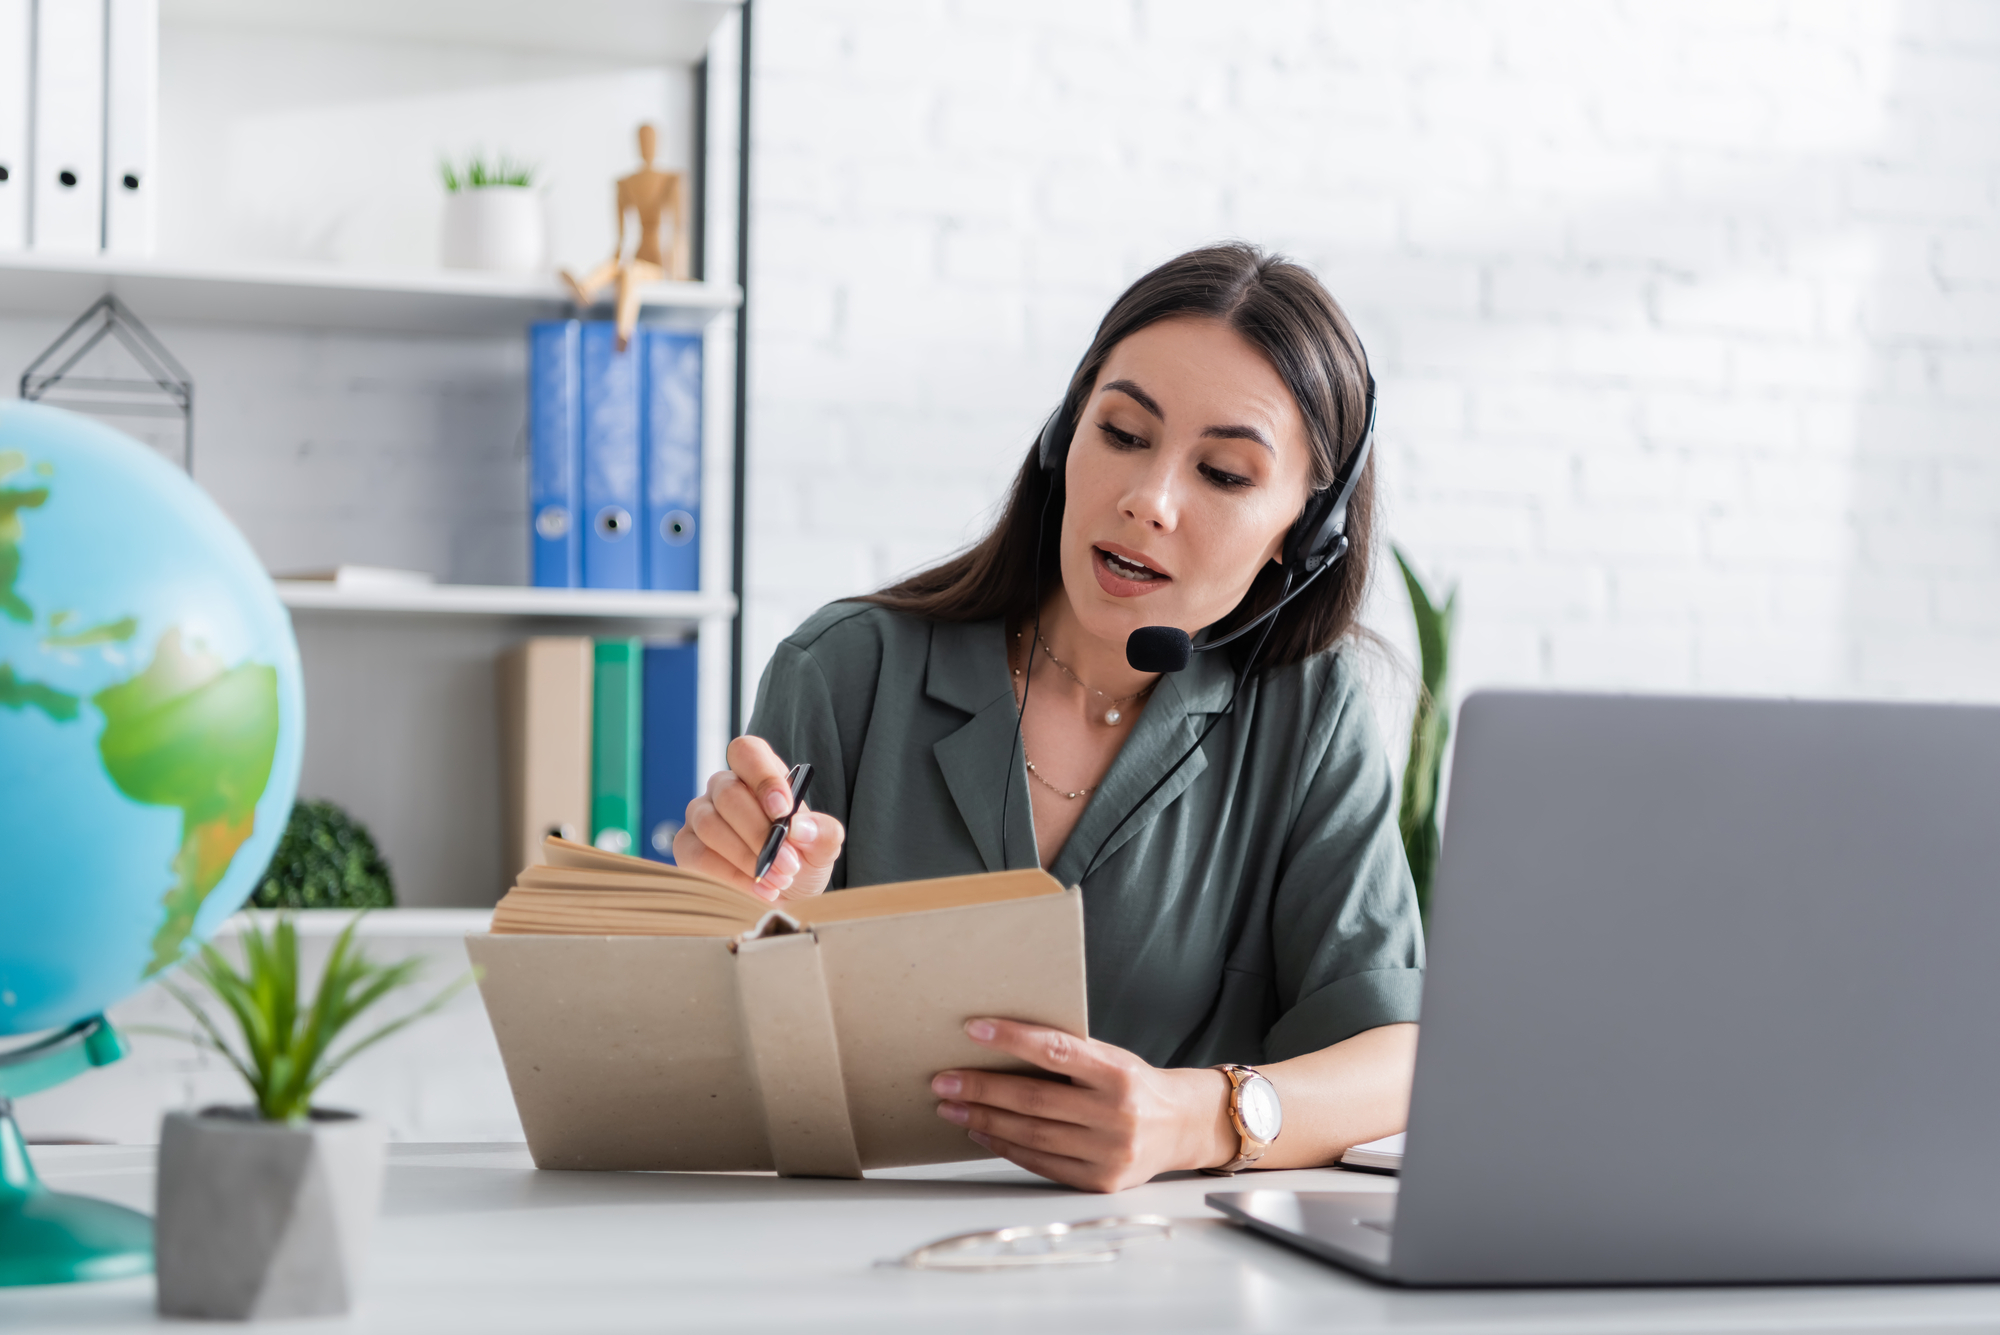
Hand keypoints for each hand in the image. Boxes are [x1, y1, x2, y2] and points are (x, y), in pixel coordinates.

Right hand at [672, 735, 844, 902]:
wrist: (787, 894)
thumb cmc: (802, 859)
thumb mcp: (823, 846)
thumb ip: (822, 833)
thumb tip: (800, 828)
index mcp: (757, 773)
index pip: (747, 753)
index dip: (763, 777)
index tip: (784, 809)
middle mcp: (723, 788)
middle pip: (728, 794)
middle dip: (760, 833)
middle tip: (789, 863)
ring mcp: (700, 816)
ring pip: (711, 826)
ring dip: (747, 857)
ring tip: (779, 880)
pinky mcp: (686, 847)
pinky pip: (699, 857)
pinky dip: (733, 878)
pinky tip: (760, 891)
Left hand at [930, 1018, 1234, 1192]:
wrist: (1182, 1127)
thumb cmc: (1134, 1084)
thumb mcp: (1111, 1058)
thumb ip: (1068, 1054)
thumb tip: (1000, 1043)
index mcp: (1117, 1073)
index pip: (1055, 1051)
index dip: (1012, 1038)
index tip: (972, 1029)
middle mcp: (1115, 1114)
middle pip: (1033, 1100)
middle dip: (981, 1089)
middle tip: (943, 1080)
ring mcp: (1108, 1152)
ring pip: (1031, 1134)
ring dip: (983, 1119)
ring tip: (952, 1106)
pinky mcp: (1099, 1181)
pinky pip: (1040, 1163)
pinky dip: (1004, 1146)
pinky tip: (980, 1131)